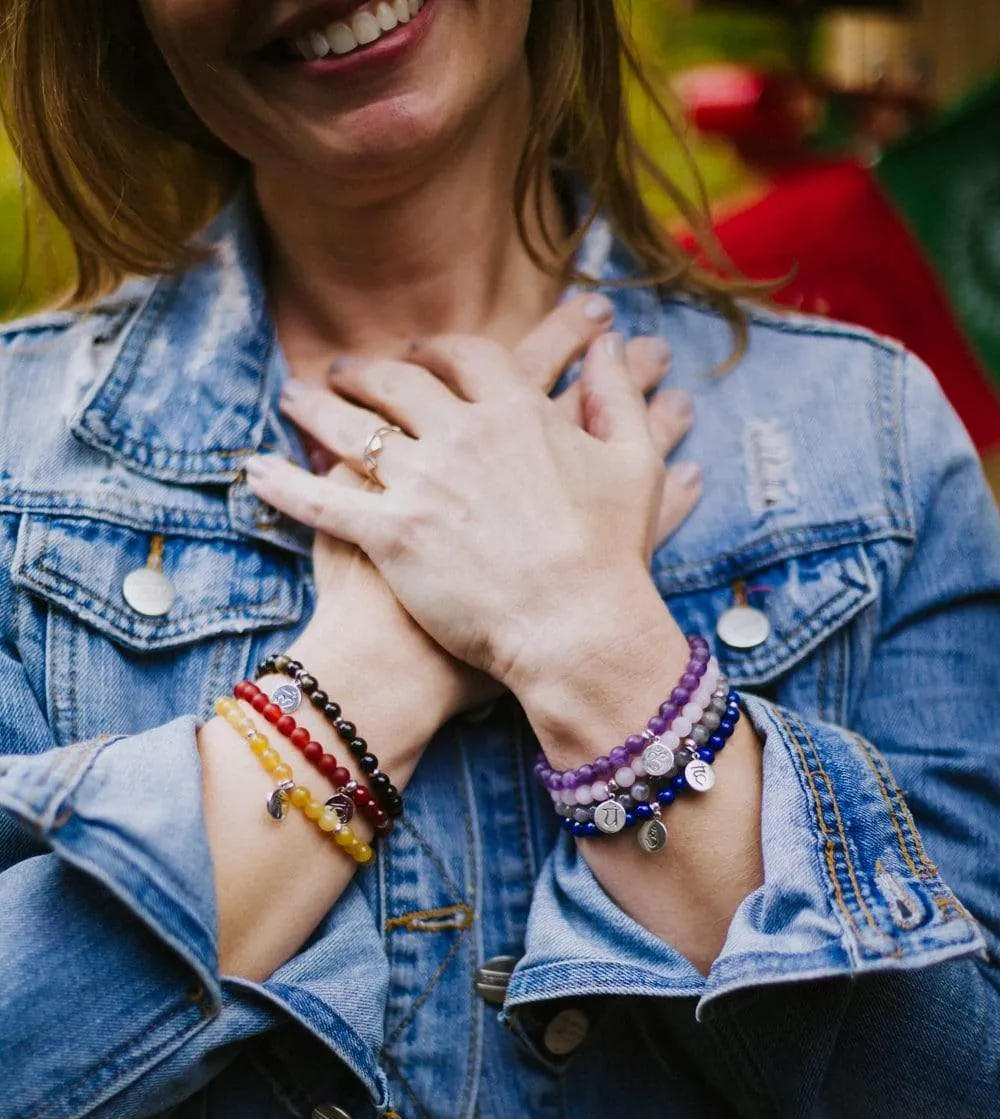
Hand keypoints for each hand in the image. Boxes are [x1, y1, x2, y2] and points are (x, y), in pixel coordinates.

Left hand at [249, 329, 699, 692]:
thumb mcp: (633, 464)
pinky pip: (321, 501)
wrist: (576, 627)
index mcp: (515, 411)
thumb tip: (606, 352)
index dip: (437, 351)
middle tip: (344, 370)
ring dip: (316, 407)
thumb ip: (616, 399)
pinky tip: (255, 471)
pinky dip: (283, 484)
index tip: (422, 354)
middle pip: (397, 383)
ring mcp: (420, 483)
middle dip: (365, 371)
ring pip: (350, 430)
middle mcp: (460, 434)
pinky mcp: (389, 535)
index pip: (465, 357)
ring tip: (295, 397)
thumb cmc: (610, 556)